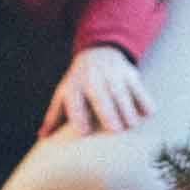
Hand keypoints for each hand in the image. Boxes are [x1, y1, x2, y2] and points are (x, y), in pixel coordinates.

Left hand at [38, 45, 155, 137]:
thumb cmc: (80, 84)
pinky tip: (147, 114)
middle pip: (100, 95)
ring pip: (122, 92)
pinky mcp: (130, 74)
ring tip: (131, 126)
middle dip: (108, 111)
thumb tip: (42, 137)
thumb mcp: (64, 94)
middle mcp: (92, 78)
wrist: (99, 52)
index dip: (78, 115)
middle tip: (115, 130)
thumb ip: (54, 116)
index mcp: (74, 86)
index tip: (85, 131)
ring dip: (128, 110)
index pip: (74, 100)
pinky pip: (139, 89)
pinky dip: (144, 101)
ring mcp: (113, 75)